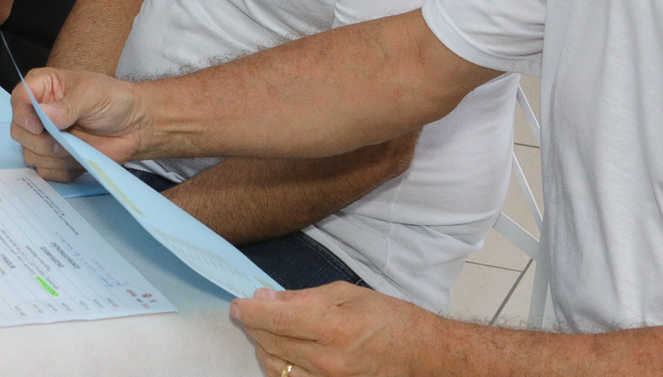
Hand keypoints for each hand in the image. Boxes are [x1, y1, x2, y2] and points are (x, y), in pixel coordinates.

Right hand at [8, 68, 154, 181]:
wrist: (135, 126)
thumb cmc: (114, 101)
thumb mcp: (91, 95)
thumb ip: (66, 106)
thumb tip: (43, 115)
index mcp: (45, 87)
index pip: (20, 98)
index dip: (23, 114)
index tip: (37, 126)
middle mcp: (40, 112)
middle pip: (19, 131)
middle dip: (39, 141)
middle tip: (62, 141)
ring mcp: (47, 136)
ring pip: (30, 154)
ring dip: (53, 157)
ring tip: (76, 148)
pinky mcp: (56, 158)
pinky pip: (46, 171)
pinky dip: (62, 170)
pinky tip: (79, 159)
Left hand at [232, 283, 438, 376]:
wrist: (424, 357)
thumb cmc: (391, 320)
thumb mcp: (348, 294)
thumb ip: (303, 297)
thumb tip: (267, 298)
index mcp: (333, 327)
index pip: (273, 318)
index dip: (249, 310)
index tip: (238, 304)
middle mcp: (327, 361)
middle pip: (268, 344)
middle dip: (255, 326)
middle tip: (254, 312)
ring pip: (274, 368)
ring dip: (264, 348)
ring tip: (271, 331)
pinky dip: (281, 367)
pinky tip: (285, 353)